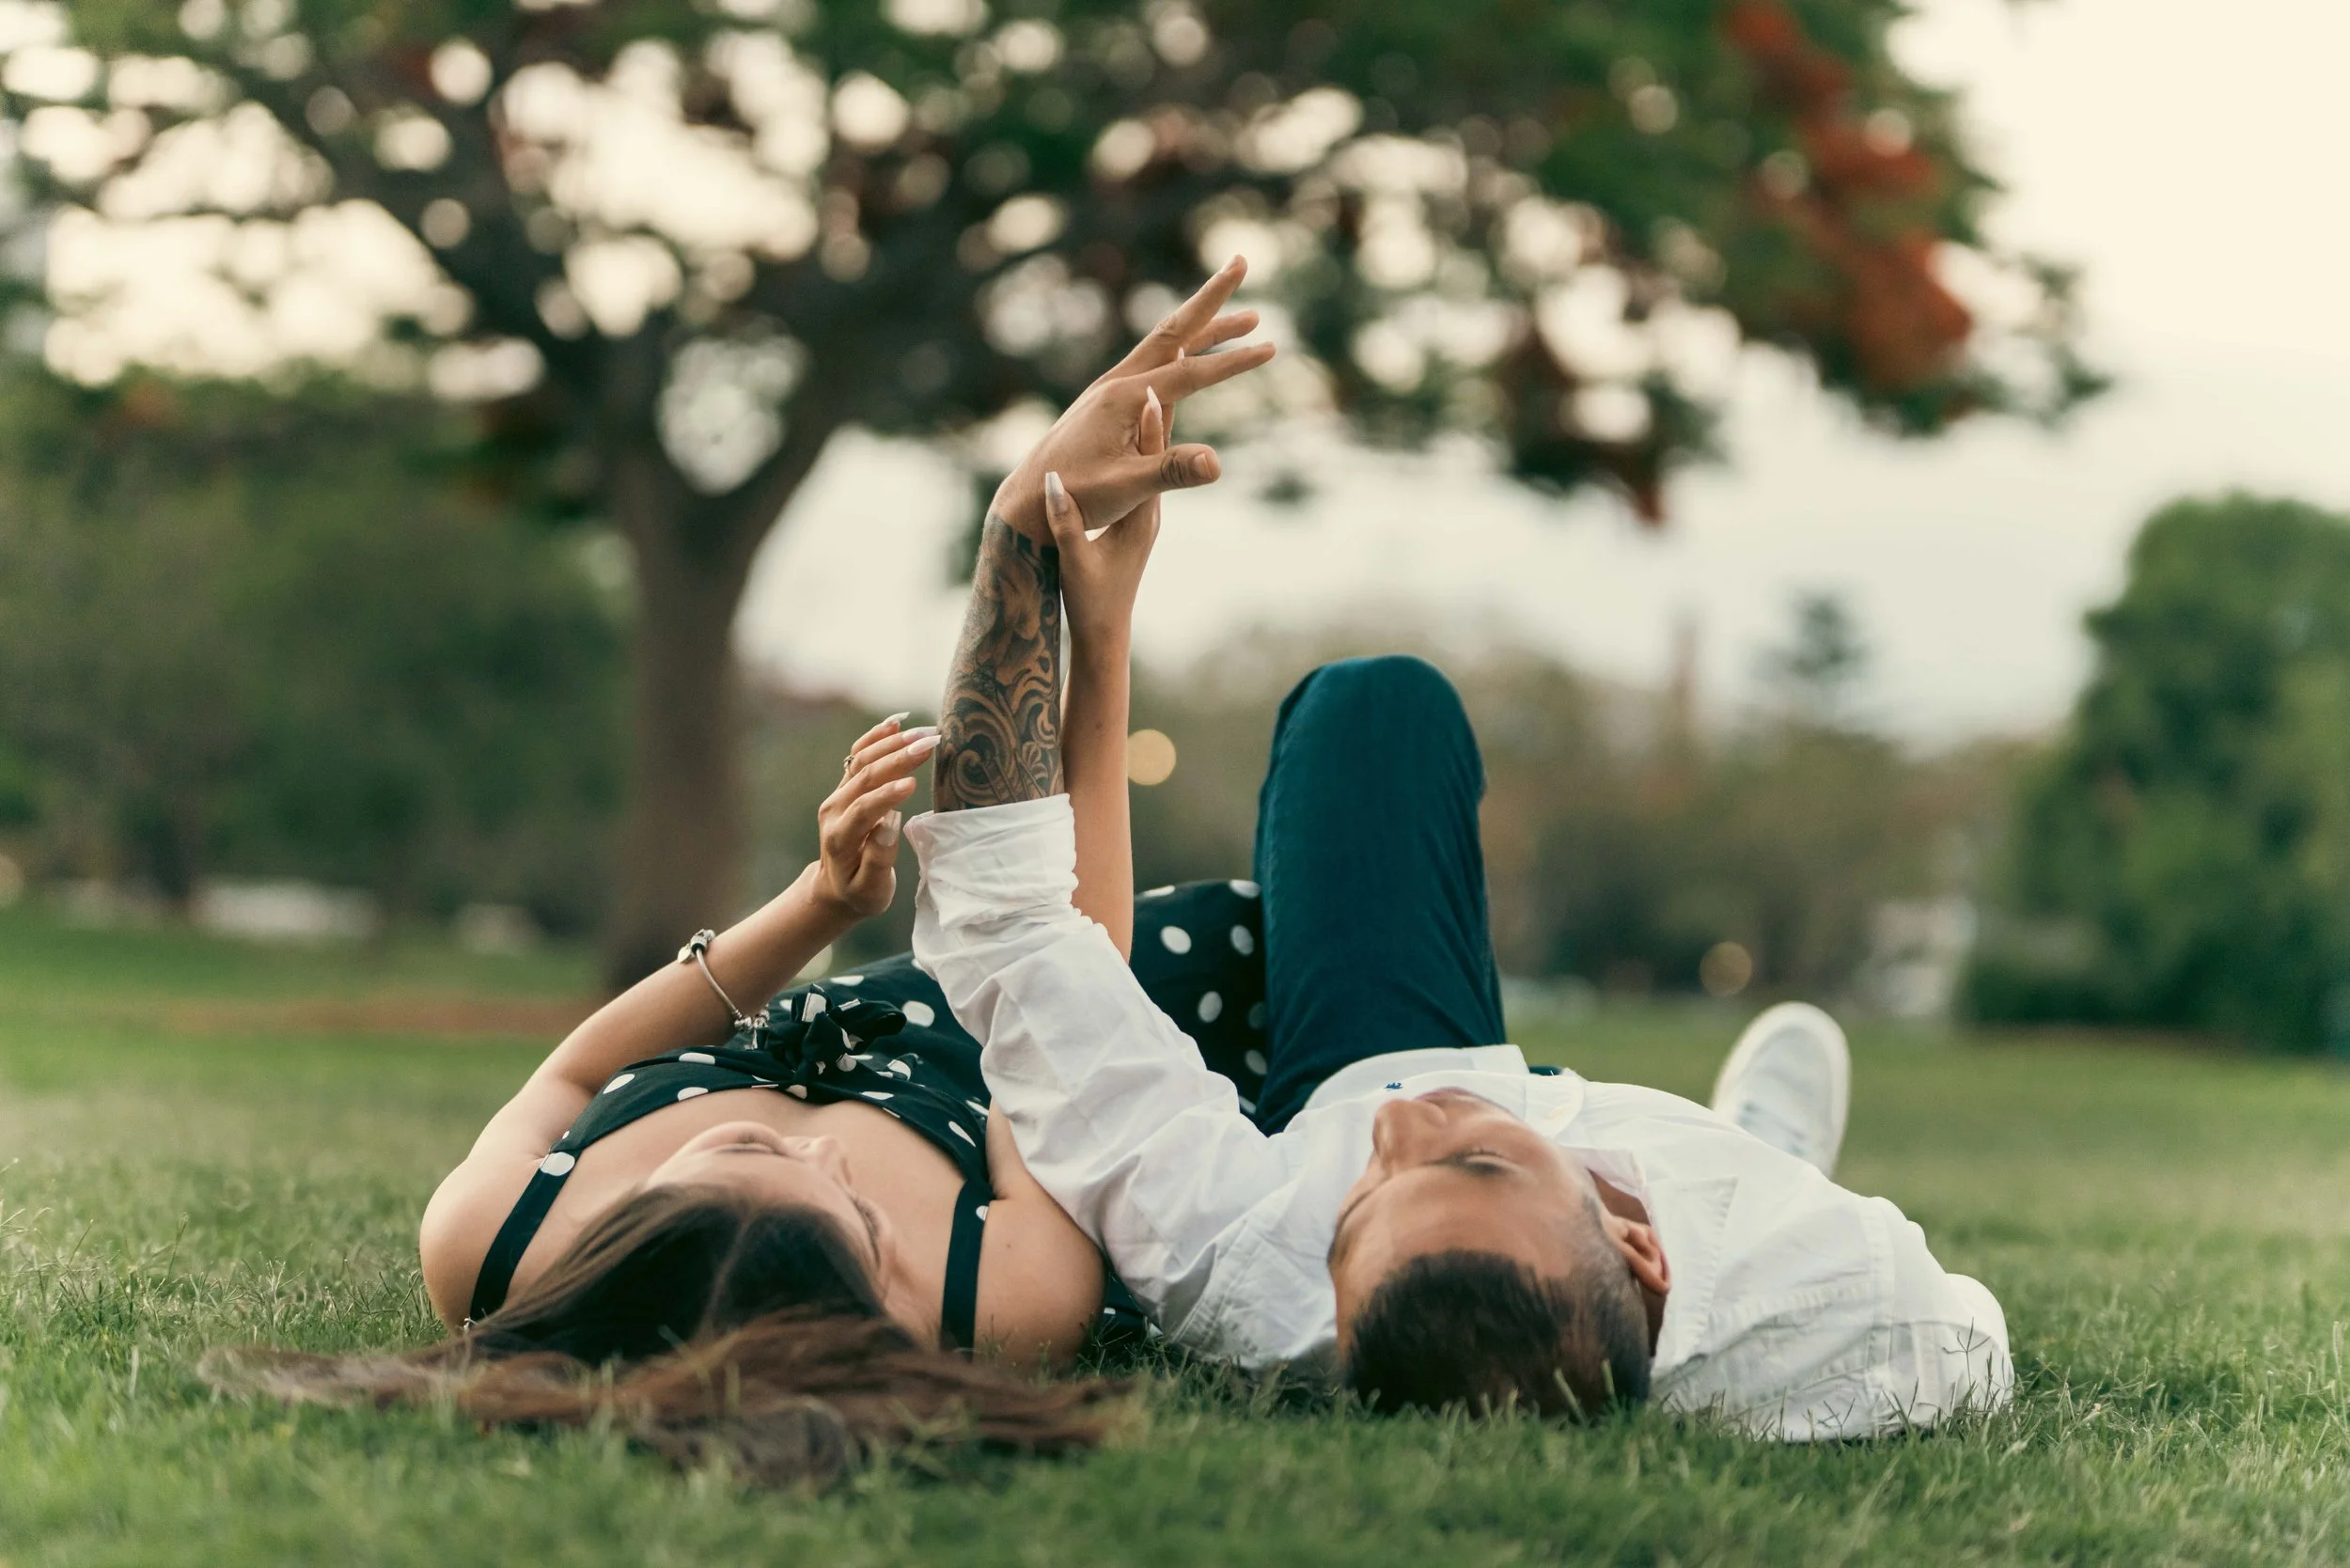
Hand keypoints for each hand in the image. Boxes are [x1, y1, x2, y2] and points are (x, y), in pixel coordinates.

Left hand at [813, 714, 938, 918]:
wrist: (834, 888)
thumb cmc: (860, 892)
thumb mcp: (871, 890)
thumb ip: (879, 859)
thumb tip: (890, 823)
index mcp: (840, 838)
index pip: (863, 809)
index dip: (886, 796)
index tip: (913, 784)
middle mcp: (834, 811)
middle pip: (864, 777)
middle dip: (898, 759)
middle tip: (930, 743)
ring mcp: (838, 795)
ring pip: (861, 760)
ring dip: (892, 743)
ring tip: (924, 732)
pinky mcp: (845, 787)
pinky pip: (857, 756)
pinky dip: (875, 737)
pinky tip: (896, 723)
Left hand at [991, 256, 1273, 540]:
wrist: (1029, 501)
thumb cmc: (1075, 495)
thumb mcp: (1127, 489)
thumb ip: (1171, 471)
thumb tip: (1217, 464)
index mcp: (1124, 398)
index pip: (1190, 373)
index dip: (1233, 362)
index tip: (1271, 348)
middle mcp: (1117, 383)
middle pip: (1174, 330)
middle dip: (1211, 297)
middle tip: (1241, 261)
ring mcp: (1111, 390)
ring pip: (1166, 345)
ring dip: (1205, 327)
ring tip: (1247, 318)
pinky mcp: (1108, 402)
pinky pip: (1154, 363)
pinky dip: (1184, 348)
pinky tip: (1195, 351)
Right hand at [1046, 387, 1168, 649]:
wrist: (1107, 629)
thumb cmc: (1091, 600)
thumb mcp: (1074, 562)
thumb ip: (1065, 526)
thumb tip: (1054, 488)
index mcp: (1139, 515)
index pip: (1150, 460)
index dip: (1148, 421)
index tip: (1150, 383)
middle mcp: (1152, 507)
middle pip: (1161, 447)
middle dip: (1161, 404)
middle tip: (1169, 358)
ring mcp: (1148, 509)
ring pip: (1154, 453)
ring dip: (1154, 414)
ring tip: (1160, 374)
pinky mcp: (1138, 513)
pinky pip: (1143, 465)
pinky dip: (1142, 438)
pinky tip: (1140, 418)